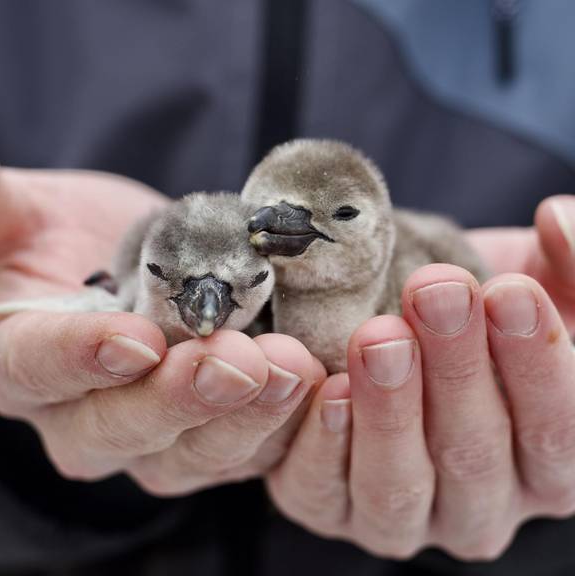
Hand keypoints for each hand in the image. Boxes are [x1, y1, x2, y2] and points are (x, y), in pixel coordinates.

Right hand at [0, 168, 319, 494]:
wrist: (139, 259)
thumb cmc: (70, 238)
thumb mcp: (23, 214)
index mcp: (26, 359)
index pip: (36, 369)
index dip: (78, 360)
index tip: (133, 340)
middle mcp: (87, 415)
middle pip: (123, 428)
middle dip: (180, 399)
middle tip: (237, 362)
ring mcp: (158, 434)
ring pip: (196, 453)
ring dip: (248, 417)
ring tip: (292, 370)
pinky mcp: (219, 431)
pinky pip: (254, 448)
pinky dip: (292, 425)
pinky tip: (326, 390)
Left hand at [267, 196, 574, 559]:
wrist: (386, 329)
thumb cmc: (468, 318)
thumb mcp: (528, 287)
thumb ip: (566, 269)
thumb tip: (560, 220)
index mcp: (541, 462)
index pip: (558, 431)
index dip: (538, 363)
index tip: (510, 292)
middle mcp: (478, 505)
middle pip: (475, 454)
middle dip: (456, 369)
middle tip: (434, 293)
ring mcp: (403, 518)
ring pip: (399, 484)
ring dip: (390, 409)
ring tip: (378, 338)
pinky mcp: (331, 508)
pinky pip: (324, 489)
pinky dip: (323, 441)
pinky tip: (327, 389)